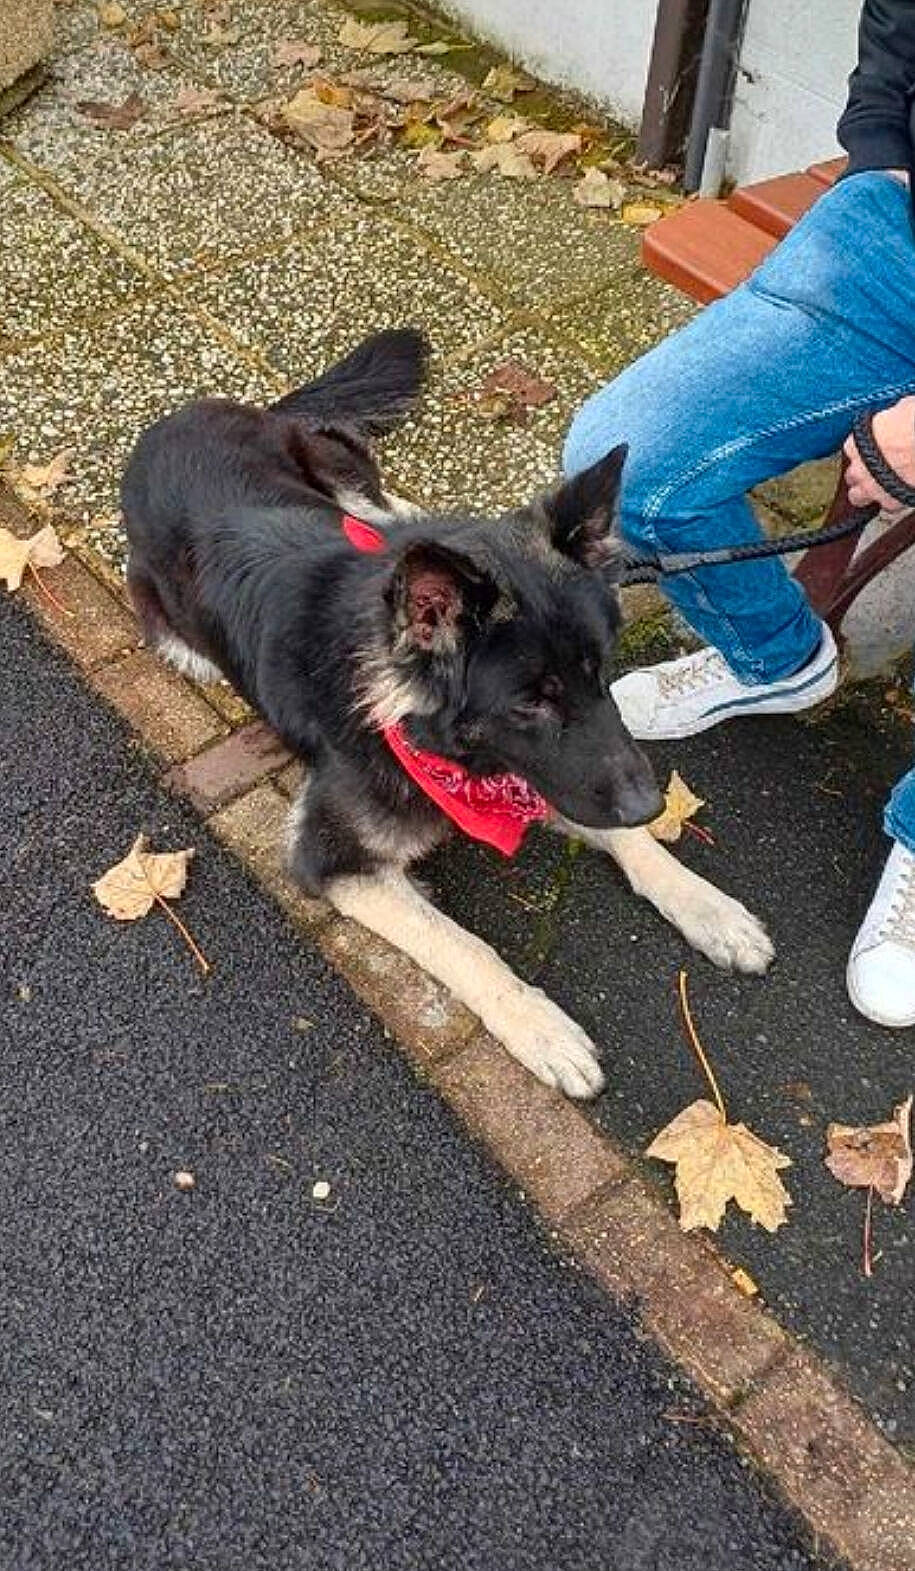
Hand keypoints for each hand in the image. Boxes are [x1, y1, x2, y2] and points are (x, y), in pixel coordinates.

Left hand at [844, 394, 914, 511]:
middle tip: (877, 470)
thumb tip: (898, 414)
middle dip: (862, 474)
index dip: (864, 450)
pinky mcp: (892, 502)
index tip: (874, 448)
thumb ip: (893, 416)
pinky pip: (887, 509)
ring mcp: (873, 488)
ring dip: (869, 493)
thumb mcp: (904, 408)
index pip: (851, 450)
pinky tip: (901, 496)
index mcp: (858, 443)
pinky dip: (893, 504)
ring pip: (859, 497)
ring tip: (884, 486)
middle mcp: (860, 468)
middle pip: (851, 476)